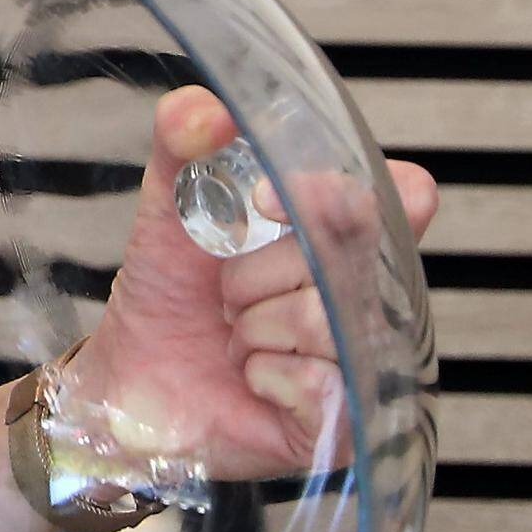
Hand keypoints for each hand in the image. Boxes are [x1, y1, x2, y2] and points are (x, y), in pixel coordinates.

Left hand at [62, 86, 440, 484]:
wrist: (129, 379)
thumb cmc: (170, 294)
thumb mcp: (170, 204)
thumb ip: (184, 138)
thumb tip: (211, 109)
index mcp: (350, 237)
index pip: (402, 192)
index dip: (333, 194)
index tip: (259, 202)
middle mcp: (374, 296)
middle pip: (344, 255)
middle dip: (255, 269)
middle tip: (226, 293)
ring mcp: (369, 360)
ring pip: (327, 320)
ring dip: (254, 327)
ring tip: (237, 338)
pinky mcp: (349, 422)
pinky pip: (321, 383)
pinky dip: (266, 375)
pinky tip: (254, 380)